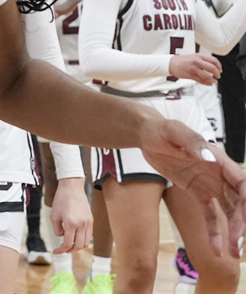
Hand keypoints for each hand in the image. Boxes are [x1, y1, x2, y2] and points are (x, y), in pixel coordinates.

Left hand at [49, 177, 92, 252]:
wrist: (72, 188)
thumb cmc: (60, 200)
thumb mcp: (53, 215)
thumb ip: (57, 229)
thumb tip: (63, 237)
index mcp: (71, 223)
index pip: (68, 243)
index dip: (61, 250)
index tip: (55, 252)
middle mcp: (82, 225)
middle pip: (78, 246)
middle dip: (70, 250)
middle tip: (63, 249)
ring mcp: (88, 223)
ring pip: (86, 242)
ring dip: (78, 246)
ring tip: (69, 245)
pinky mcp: (91, 220)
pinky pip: (89, 235)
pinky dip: (82, 240)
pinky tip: (75, 237)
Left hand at [140, 116, 245, 256]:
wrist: (147, 135)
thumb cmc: (161, 130)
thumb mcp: (173, 131)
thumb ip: (191, 142)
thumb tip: (209, 156)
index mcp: (219, 160)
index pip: (242, 183)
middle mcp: (220, 175)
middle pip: (239, 202)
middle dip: (241, 223)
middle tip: (237, 244)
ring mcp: (211, 185)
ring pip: (229, 212)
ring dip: (233, 232)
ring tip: (233, 253)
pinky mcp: (199, 193)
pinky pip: (211, 216)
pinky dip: (215, 232)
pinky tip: (215, 250)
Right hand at [169, 53, 220, 85]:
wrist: (171, 63)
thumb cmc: (182, 60)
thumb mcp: (194, 56)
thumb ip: (203, 60)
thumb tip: (213, 67)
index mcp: (199, 56)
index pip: (214, 60)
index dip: (219, 66)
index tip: (220, 70)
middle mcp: (197, 61)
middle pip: (212, 68)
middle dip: (217, 73)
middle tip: (218, 76)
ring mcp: (193, 68)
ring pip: (207, 76)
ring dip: (212, 80)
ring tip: (214, 81)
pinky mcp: (190, 75)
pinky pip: (201, 80)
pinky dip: (206, 83)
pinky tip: (208, 84)